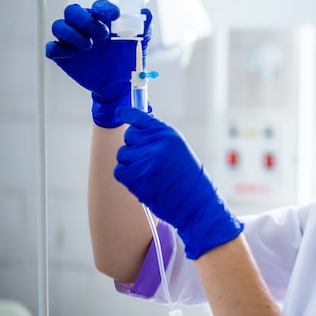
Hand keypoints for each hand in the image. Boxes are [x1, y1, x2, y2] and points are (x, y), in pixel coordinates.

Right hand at [46, 0, 151, 127]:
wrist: (120, 85)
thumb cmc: (128, 60)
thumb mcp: (139, 43)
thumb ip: (143, 27)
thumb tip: (146, 12)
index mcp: (101, 20)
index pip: (97, 7)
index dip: (103, 8)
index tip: (115, 14)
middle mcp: (84, 27)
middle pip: (72, 11)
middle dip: (86, 20)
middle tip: (103, 35)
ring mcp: (72, 41)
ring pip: (59, 26)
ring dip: (73, 34)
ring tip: (90, 46)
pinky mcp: (64, 57)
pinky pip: (51, 48)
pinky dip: (58, 48)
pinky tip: (72, 54)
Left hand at [114, 107, 243, 258]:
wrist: (196, 203)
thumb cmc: (188, 179)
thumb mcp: (179, 150)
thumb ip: (159, 139)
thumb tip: (136, 128)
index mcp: (168, 135)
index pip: (141, 118)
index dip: (128, 114)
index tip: (121, 112)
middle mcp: (157, 144)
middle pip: (129, 136)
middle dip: (134, 146)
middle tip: (147, 160)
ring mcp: (145, 160)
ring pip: (122, 154)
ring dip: (130, 163)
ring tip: (146, 173)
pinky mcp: (136, 177)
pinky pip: (119, 170)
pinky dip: (126, 176)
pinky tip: (140, 181)